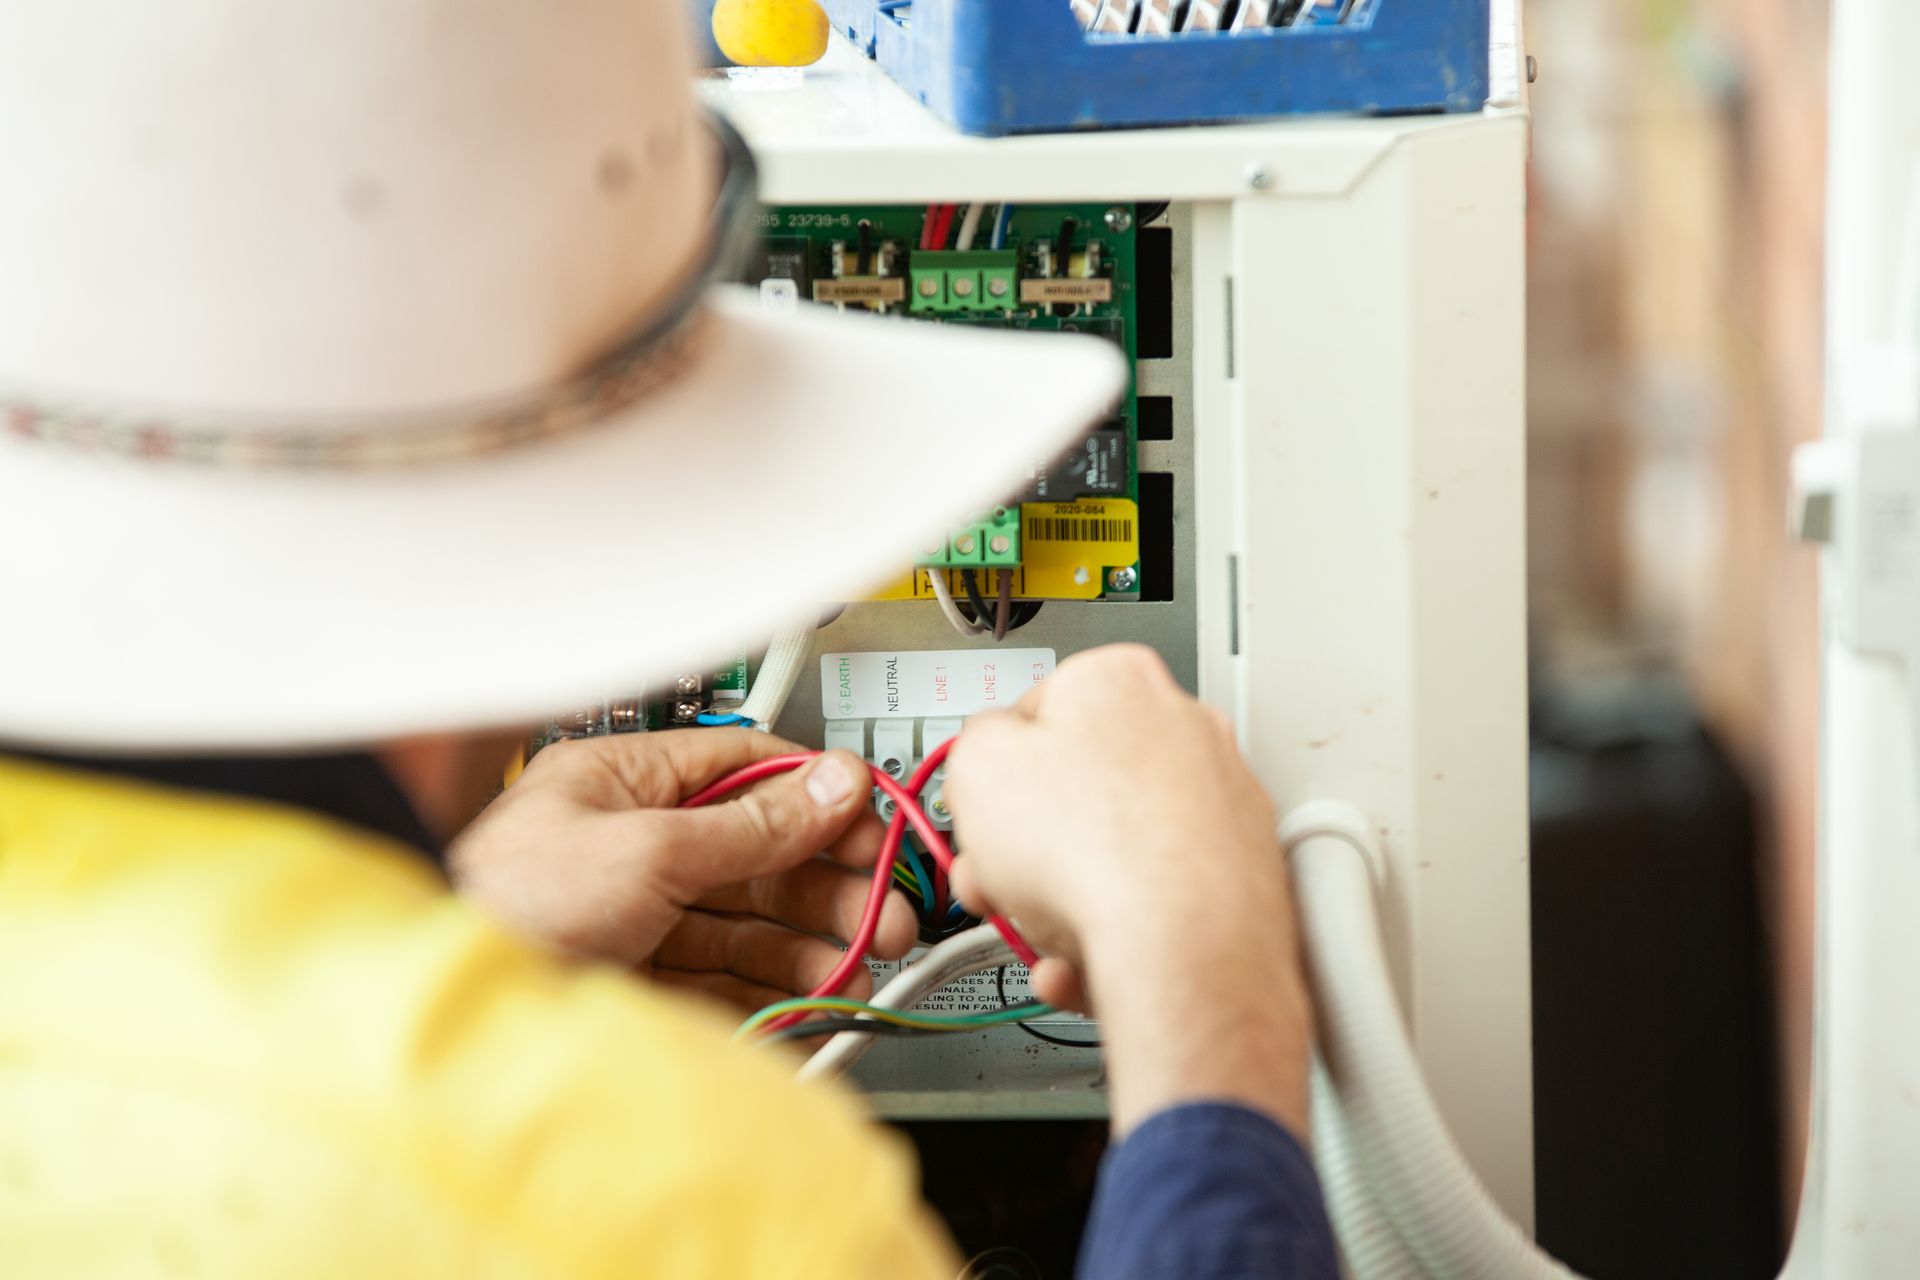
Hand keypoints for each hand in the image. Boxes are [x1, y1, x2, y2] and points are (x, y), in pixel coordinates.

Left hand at [449, 730, 915, 1013]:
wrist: (449, 1017)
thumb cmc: (501, 907)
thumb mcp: (646, 850)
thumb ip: (750, 824)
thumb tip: (832, 784)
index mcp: (622, 783)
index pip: (745, 771)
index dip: (818, 798)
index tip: (875, 827)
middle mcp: (631, 845)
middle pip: (757, 857)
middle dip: (828, 887)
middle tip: (884, 914)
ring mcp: (634, 918)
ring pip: (747, 926)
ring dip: (811, 947)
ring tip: (856, 967)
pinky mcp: (636, 983)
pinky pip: (723, 984)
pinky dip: (773, 996)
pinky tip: (810, 1004)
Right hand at [944, 645, 1312, 1136]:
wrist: (1183, 949)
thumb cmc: (1095, 852)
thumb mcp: (977, 768)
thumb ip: (974, 744)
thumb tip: (987, 753)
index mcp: (1120, 679)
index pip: (1035, 711)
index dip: (994, 769)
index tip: (982, 807)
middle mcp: (1184, 729)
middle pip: (1077, 787)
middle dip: (1025, 843)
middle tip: (998, 876)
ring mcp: (1220, 802)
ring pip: (1113, 852)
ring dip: (1063, 896)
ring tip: (1039, 928)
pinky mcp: (1240, 873)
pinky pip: (1154, 899)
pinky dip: (1114, 931)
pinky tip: (1081, 961)